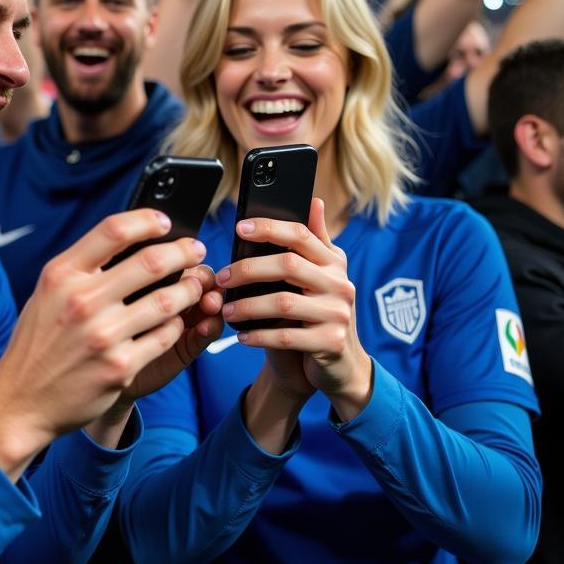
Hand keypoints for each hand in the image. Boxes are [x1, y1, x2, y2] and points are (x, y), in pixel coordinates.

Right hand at [0, 210, 208, 470]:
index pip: (114, 230)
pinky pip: (165, 336)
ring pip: (169, 300)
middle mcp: (82, 301)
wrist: (22, 401)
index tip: (165, 223)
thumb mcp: (48, 292)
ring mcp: (103, 335)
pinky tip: (177, 321)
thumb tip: (129, 239)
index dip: (147, 220)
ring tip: (195, 285)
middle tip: (196, 251)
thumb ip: (82, 267)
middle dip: (184, 251)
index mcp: (62, 275)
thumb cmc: (38, 343)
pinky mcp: (121, 367)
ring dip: (190, 289)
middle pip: (152, 261)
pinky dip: (177, 325)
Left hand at [216, 199, 372, 418]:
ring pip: (284, 302)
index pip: (301, 235)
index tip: (239, 228)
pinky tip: (242, 336)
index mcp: (334, 262)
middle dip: (248, 270)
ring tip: (226, 310)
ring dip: (247, 306)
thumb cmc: (319, 312)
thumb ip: (315, 240)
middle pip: (288, 265)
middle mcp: (340, 284)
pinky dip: (259, 336)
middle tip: (222, 278)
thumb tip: (314, 199)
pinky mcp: (331, 342)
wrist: (341, 363)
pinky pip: (286, 336)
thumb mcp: (322, 275)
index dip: (269, 228)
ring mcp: (338, 314)